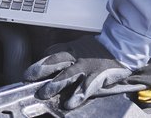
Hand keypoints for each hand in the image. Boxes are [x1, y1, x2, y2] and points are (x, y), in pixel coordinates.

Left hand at [23, 35, 139, 108]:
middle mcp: (77, 56)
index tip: (28, 73)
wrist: (122, 46)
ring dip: (54, 85)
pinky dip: (76, 96)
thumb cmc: (101, 49)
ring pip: (67, 75)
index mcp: (72, 49)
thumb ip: (67, 54)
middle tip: (28, 79)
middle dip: (40, 70)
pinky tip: (69, 104)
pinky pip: (85, 88)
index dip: (39, 63)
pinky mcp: (97, 76)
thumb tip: (49, 61)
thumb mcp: (80, 46)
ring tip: (44, 93)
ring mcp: (86, 67)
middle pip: (55, 61)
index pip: (52, 53)